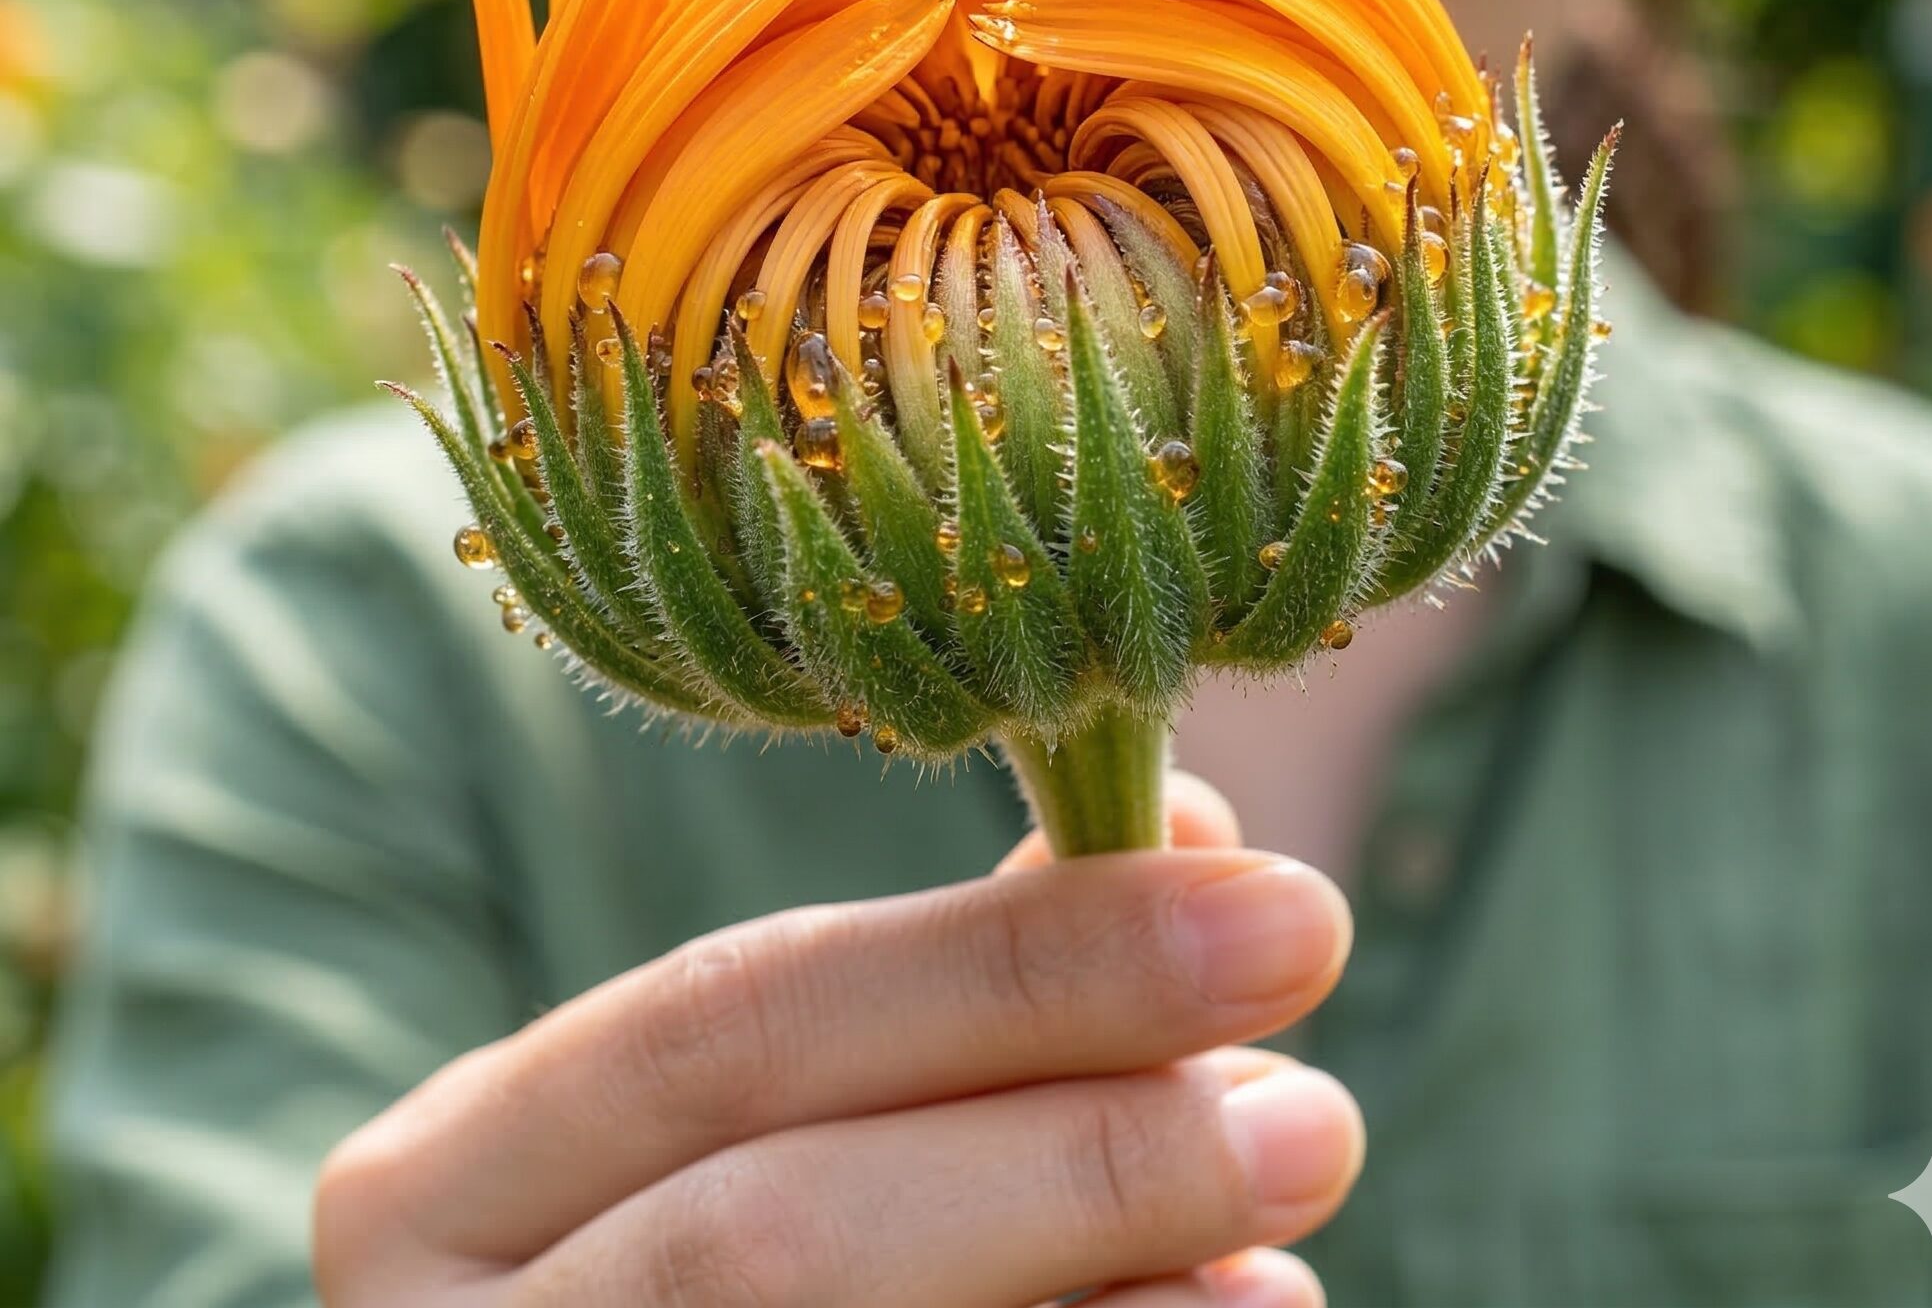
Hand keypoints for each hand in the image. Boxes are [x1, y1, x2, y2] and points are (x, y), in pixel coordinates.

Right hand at [314, 773, 1362, 1305]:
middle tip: (1313, 1112)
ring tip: (1284, 1248)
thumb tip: (1202, 838)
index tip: (1270, 903)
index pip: (734, 1020)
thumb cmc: (682, 1265)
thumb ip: (948, 995)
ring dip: (1093, 1293)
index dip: (1013, 962)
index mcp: (451, 1177)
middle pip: (772, 1235)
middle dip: (1072, 1153)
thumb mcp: (746, 1124)